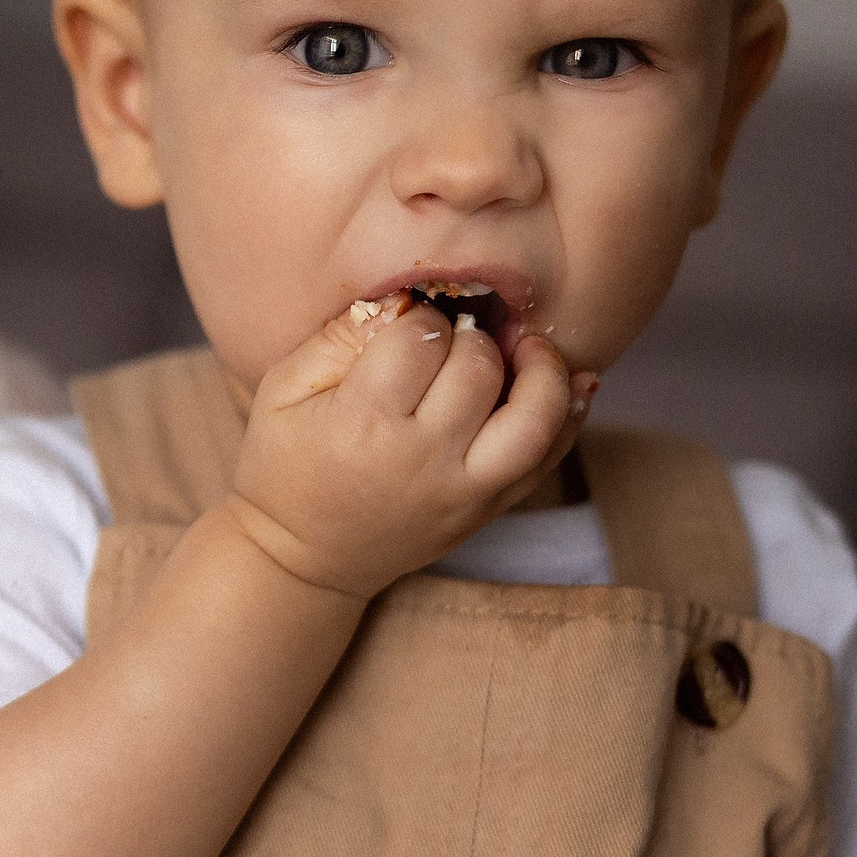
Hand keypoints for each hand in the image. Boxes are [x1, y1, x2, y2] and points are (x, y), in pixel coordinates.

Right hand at [221, 297, 590, 597]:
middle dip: (470, 336)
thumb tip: (404, 299)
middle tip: (448, 339)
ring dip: (542, 369)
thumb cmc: (287, 464)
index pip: (420, 336)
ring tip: (527, 347)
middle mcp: (421, 457)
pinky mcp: (488, 508)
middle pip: (478, 366)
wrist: (305, 557)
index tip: (405, 323)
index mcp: (362, 420)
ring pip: (535, 417)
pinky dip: (571, 416)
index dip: (418, 315)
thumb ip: (339, 336)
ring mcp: (464, 489)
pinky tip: (574, 381)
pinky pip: (548, 459)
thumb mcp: (283, 389)